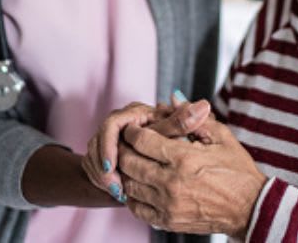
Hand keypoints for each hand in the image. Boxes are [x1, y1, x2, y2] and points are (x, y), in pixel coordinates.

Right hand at [80, 94, 211, 201]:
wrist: (163, 158)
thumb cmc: (173, 140)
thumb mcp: (179, 132)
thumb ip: (186, 122)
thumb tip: (204, 106)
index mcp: (134, 112)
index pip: (112, 125)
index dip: (109, 146)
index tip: (112, 166)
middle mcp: (118, 123)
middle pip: (98, 142)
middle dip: (104, 166)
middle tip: (115, 185)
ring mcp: (107, 138)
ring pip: (93, 157)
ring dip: (102, 176)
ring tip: (118, 191)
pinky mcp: (101, 153)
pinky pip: (94, 168)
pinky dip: (103, 180)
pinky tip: (117, 192)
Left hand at [118, 118, 266, 238]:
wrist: (250, 207)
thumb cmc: (238, 170)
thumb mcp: (222, 137)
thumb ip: (194, 118)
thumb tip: (173, 98)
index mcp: (185, 158)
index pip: (142, 140)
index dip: (133, 131)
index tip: (133, 128)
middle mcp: (172, 182)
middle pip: (129, 162)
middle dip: (124, 149)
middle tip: (126, 143)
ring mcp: (167, 204)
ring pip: (129, 185)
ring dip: (126, 172)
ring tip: (132, 162)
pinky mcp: (167, 220)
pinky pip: (136, 207)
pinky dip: (132, 196)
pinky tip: (140, 186)